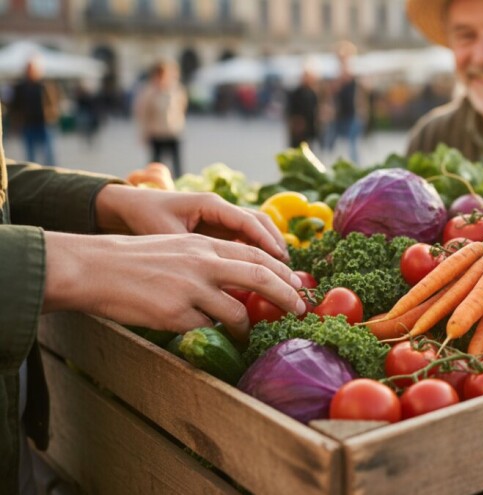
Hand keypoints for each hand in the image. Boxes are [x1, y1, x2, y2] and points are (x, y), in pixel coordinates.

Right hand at [42, 232, 305, 340]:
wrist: (94, 268)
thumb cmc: (135, 259)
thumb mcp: (178, 248)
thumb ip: (209, 260)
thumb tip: (241, 282)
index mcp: (205, 245)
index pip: (257, 256)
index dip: (283, 273)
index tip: (298, 286)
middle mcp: (203, 263)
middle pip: (262, 278)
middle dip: (287, 297)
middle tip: (300, 312)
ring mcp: (191, 289)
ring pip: (236, 313)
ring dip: (246, 328)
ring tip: (247, 336)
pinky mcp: (175, 314)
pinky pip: (205, 329)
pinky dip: (210, 334)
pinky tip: (206, 335)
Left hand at [96, 184, 288, 261]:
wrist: (128, 207)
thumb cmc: (145, 218)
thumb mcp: (166, 236)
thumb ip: (192, 253)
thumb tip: (215, 277)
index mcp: (211, 204)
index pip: (248, 221)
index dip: (267, 241)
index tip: (281, 259)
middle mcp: (220, 208)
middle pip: (260, 223)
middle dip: (276, 245)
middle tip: (288, 271)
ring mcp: (220, 217)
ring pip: (254, 231)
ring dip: (269, 250)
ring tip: (281, 273)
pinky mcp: (216, 228)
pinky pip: (242, 239)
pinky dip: (255, 253)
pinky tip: (260, 273)